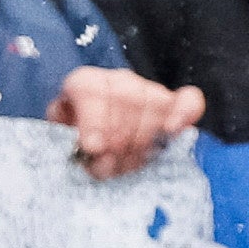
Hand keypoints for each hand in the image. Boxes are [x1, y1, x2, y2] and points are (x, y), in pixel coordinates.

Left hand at [48, 65, 203, 179]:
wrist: (94, 143)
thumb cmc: (75, 142)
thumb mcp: (60, 141)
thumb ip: (70, 143)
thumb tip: (93, 148)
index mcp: (84, 83)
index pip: (90, 90)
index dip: (94, 120)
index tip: (94, 147)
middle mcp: (117, 80)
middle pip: (125, 103)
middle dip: (117, 143)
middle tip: (107, 167)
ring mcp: (147, 89)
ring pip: (154, 107)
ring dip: (141, 144)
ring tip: (125, 164)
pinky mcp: (173, 103)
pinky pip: (188, 101)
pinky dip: (185, 113)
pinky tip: (172, 130)